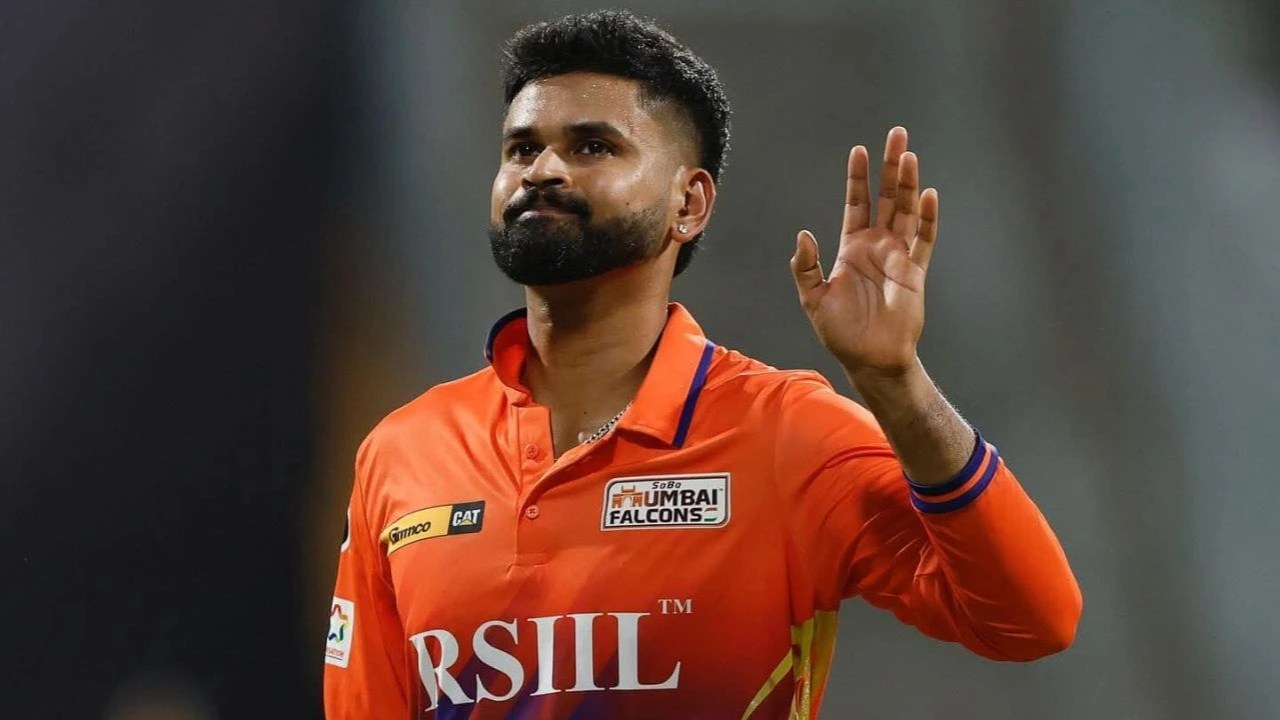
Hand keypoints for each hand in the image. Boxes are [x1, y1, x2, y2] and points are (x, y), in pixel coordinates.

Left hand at [789, 126, 938, 376]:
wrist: (870, 358)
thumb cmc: (841, 332)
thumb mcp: (813, 298)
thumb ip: (806, 266)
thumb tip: (803, 233)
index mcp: (852, 248)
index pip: (856, 203)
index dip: (858, 177)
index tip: (859, 149)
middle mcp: (877, 245)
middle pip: (887, 196)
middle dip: (891, 166)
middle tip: (897, 134)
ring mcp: (898, 256)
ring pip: (906, 210)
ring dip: (909, 183)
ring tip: (909, 154)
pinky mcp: (915, 272)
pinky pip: (924, 239)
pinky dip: (928, 218)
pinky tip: (929, 195)